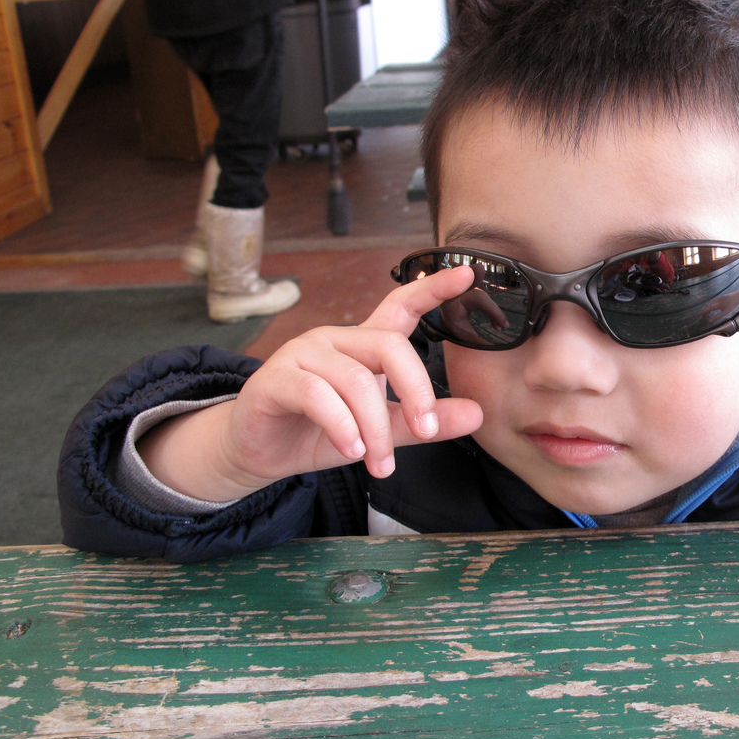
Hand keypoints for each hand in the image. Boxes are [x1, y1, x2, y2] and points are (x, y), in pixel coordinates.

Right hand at [140, 266, 483, 500]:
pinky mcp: (275, 378)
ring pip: (355, 381)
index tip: (467, 273)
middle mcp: (335, 338)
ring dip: (375, 428)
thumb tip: (477, 414)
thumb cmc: (322, 433)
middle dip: (416, 391)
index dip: (433, 289)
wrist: (260, 453)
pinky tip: (351, 449)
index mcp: (364, 344)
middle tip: (428, 431)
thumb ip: (424, 421)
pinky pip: (317, 395)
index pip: (401, 305)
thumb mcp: (382, 431)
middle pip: (390, 346)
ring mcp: (303, 354)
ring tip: (380, 464)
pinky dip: (341, 425)